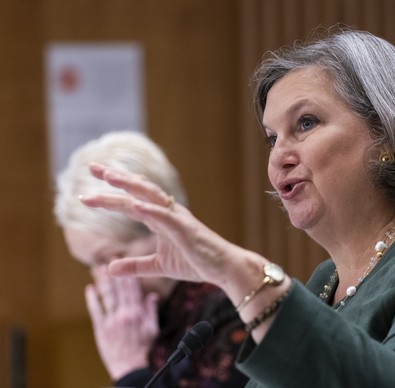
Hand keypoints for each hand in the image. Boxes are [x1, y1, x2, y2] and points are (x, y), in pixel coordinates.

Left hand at [79, 162, 247, 288]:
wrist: (224, 268)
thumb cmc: (196, 262)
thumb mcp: (158, 266)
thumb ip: (134, 266)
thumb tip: (108, 268)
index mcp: (160, 218)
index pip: (131, 201)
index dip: (110, 193)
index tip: (87, 189)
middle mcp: (167, 212)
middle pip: (138, 190)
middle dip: (115, 178)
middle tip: (92, 167)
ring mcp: (177, 219)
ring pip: (151, 197)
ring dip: (130, 186)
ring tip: (110, 177)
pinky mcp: (187, 230)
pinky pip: (167, 218)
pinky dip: (151, 211)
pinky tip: (135, 206)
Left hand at [86, 265, 158, 379]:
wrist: (130, 366)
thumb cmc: (143, 348)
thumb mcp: (152, 328)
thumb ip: (151, 310)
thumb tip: (152, 295)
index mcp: (138, 312)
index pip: (133, 288)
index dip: (129, 273)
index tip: (126, 260)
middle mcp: (124, 314)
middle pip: (119, 289)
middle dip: (115, 272)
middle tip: (111, 257)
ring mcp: (111, 320)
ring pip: (107, 296)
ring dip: (103, 281)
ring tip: (99, 268)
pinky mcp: (101, 328)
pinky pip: (96, 311)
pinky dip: (92, 299)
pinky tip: (89, 288)